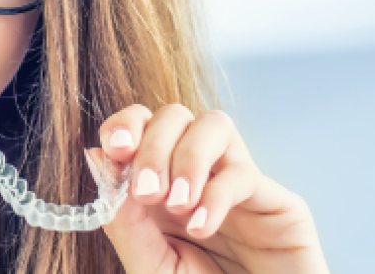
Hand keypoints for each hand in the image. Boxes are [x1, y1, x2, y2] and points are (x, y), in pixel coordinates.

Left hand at [95, 104, 328, 273]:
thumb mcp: (149, 265)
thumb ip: (123, 218)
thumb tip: (96, 155)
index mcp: (158, 186)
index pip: (140, 125)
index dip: (125, 125)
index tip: (116, 150)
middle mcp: (197, 176)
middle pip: (174, 116)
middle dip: (153, 145)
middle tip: (147, 192)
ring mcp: (236, 185)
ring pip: (214, 124)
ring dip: (187, 157)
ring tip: (176, 205)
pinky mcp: (278, 203)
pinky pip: (244, 174)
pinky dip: (216, 195)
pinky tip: (200, 227)